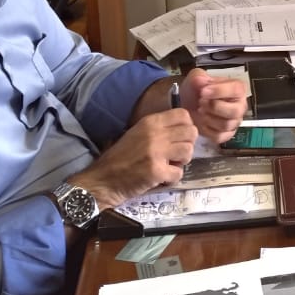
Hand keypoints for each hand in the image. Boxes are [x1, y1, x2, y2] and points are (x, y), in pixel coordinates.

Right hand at [69, 109, 197, 210]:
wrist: (103, 180)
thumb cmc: (120, 158)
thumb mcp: (137, 134)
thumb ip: (159, 129)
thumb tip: (183, 129)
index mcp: (150, 122)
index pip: (183, 114)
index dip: (187, 127)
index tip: (180, 138)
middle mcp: (155, 133)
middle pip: (191, 132)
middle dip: (187, 145)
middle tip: (176, 155)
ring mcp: (156, 152)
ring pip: (188, 152)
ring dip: (182, 162)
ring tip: (169, 166)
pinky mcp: (156, 171)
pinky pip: (179, 173)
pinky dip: (172, 179)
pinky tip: (161, 179)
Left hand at [179, 68, 246, 143]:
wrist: (189, 105)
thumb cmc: (197, 90)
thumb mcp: (196, 78)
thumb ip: (198, 77)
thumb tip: (201, 81)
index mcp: (237, 89)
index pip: (236, 89)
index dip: (220, 91)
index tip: (203, 91)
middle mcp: (240, 106)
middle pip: (235, 111)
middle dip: (215, 107)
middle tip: (201, 102)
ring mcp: (234, 121)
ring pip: (227, 125)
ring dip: (209, 118)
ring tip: (200, 111)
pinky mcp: (226, 134)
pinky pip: (220, 136)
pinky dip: (208, 130)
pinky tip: (201, 122)